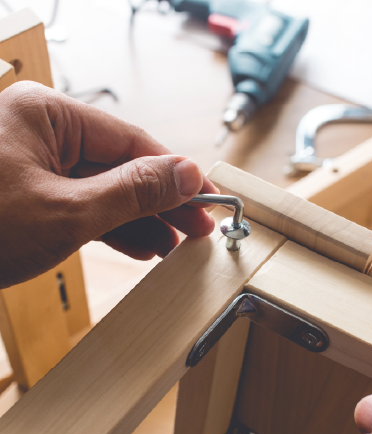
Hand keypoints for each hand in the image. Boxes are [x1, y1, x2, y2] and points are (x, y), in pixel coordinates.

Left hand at [0, 81, 217, 287]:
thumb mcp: (68, 212)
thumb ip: (135, 191)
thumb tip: (187, 173)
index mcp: (46, 115)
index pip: (131, 141)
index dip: (175, 174)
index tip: (206, 199)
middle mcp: (41, 132)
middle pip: (121, 166)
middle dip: (161, 203)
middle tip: (197, 230)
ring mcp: (34, 165)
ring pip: (104, 190)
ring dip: (141, 220)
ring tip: (173, 246)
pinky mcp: (29, 195)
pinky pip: (83, 206)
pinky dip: (111, 228)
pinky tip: (140, 246)